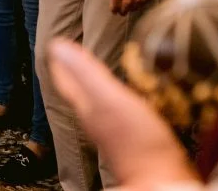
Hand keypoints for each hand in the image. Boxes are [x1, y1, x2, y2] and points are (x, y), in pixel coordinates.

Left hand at [48, 39, 198, 187]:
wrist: (161, 181)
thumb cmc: (136, 141)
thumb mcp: (109, 99)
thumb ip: (85, 73)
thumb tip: (56, 46)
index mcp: (87, 106)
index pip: (67, 80)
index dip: (62, 61)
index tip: (59, 41)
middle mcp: (96, 118)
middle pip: (80, 89)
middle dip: (78, 69)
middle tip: (78, 50)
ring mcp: (114, 129)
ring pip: (98, 100)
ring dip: (97, 82)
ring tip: (102, 67)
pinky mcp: (134, 138)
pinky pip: (121, 110)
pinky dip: (121, 97)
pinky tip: (132, 95)